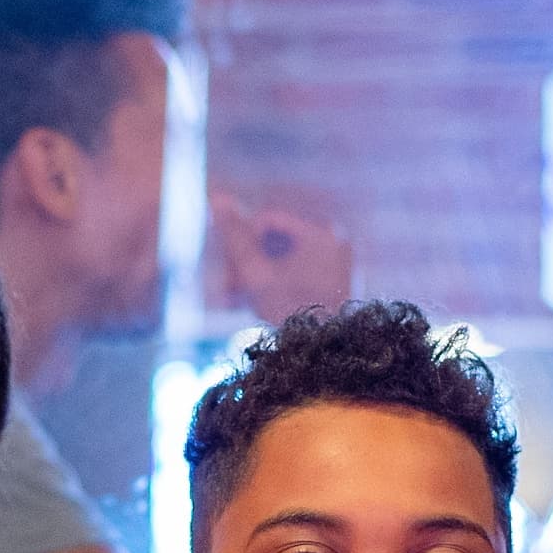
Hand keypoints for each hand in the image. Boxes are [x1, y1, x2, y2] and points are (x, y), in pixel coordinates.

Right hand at [211, 192, 353, 327]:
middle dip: (246, 263)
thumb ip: (235, 237)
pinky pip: (295, 272)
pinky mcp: (331, 281)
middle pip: (275, 240)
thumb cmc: (289, 313)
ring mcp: (335, 262)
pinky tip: (251, 303)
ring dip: (255, 275)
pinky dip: (273, 283)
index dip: (242, 244)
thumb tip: (217, 199)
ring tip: (232, 299)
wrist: (319, 354)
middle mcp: (334, 242)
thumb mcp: (255, 274)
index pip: (268, 221)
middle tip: (225, 286)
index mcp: (322, 233)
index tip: (230, 273)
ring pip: (282, 258)